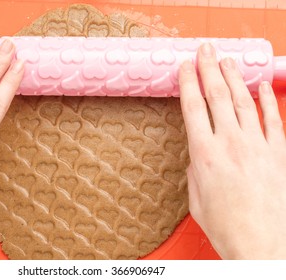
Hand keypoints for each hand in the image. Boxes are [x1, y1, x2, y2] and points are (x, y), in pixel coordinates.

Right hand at [178, 43, 285, 258]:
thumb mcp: (196, 199)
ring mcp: (257, 146)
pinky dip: (266, 100)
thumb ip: (194, 171)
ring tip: (227, 61)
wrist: (263, 245)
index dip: (187, 83)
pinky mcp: (278, 153)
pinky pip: (272, 119)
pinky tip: (260, 87)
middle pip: (217, 96)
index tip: (184, 68)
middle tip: (205, 51)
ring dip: (234, 78)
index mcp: (204, 155)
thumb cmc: (227, 226)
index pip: (193, 108)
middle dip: (208, 69)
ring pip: (243, 101)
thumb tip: (197, 156)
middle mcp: (230, 144)